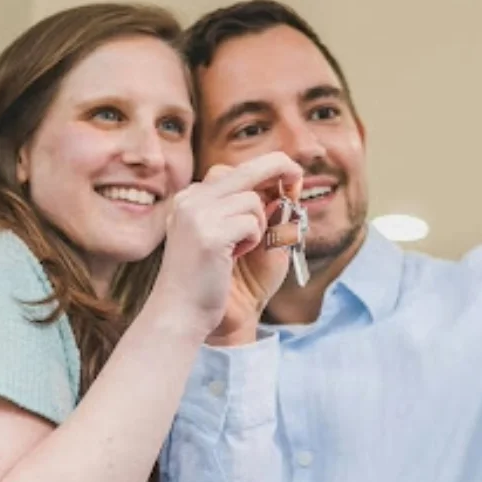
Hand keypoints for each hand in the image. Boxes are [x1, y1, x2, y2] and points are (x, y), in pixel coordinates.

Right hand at [152, 152, 302, 336]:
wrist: (183, 315)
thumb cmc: (211, 282)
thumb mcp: (232, 240)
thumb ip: (252, 214)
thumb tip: (286, 191)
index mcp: (192, 199)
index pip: (234, 171)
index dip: (266, 171)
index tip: (289, 177)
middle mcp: (191, 199)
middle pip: (246, 168)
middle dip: (279, 167)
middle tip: (298, 176)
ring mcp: (197, 214)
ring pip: (252, 199)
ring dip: (259, 226)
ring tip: (239, 250)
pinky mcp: (208, 233)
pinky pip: (251, 223)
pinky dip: (254, 241)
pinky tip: (234, 258)